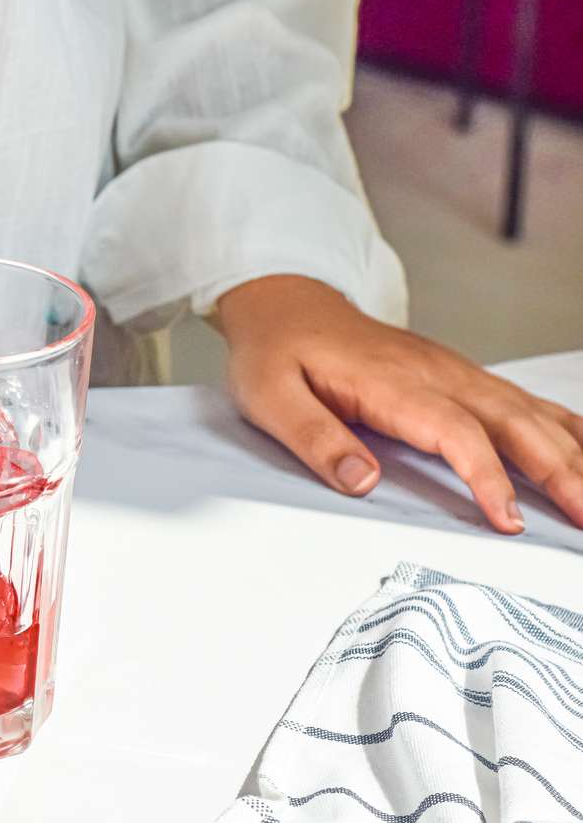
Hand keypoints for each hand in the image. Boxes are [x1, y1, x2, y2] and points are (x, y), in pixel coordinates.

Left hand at [217, 275, 582, 533]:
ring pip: (529, 412)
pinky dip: (562, 429)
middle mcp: (436, 373)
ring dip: (572, 453)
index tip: (506, 518)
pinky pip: (523, 402)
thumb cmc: (278, 351)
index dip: (487, 476)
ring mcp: (452, 372)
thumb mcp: (271, 396)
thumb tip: (362, 481)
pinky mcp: (457, 376)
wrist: (286, 304)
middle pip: (513, 422)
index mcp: (392, 382)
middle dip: (560, 471)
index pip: (455, 432)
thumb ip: (315, 439)